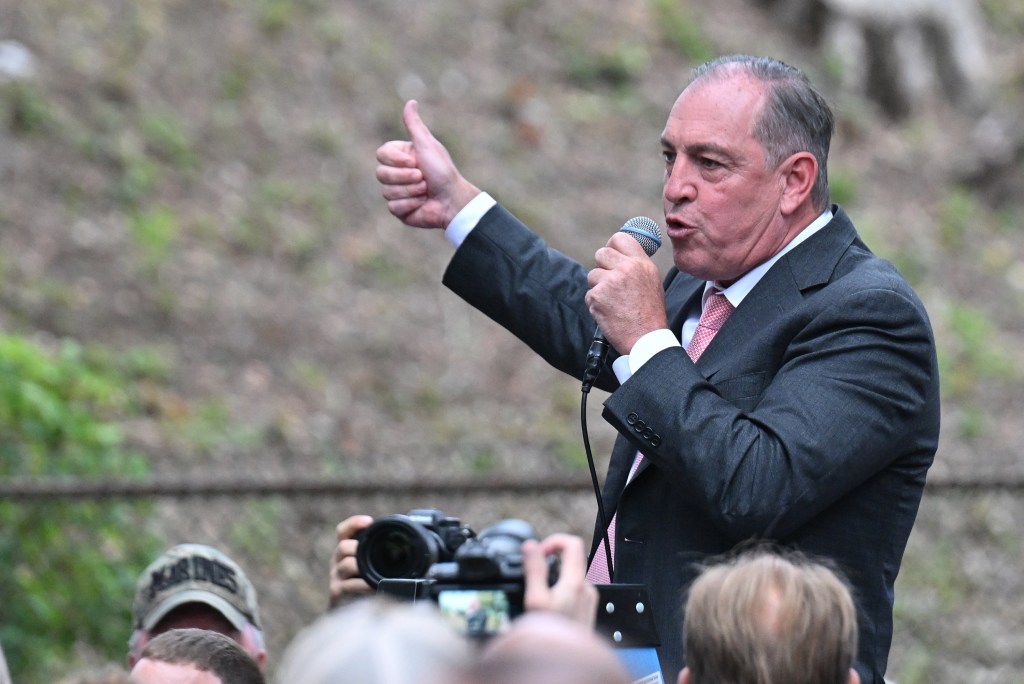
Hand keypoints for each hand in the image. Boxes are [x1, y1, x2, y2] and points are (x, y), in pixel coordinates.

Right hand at [328, 514, 373, 607]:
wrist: (351, 612)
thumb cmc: (364, 586)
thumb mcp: (370, 566)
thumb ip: (379, 555)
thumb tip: (409, 545)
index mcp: (346, 551)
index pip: (343, 531)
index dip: (354, 524)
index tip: (368, 521)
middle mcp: (337, 561)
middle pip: (343, 546)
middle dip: (359, 547)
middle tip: (375, 553)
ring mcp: (336, 577)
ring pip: (346, 565)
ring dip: (363, 567)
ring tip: (377, 573)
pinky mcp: (336, 593)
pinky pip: (348, 585)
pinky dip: (362, 585)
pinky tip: (372, 587)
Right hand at [375, 100, 481, 228]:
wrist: (452, 200)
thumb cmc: (442, 171)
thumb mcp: (427, 145)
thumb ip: (414, 125)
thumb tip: (411, 102)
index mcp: (401, 157)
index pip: (381, 154)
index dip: (396, 160)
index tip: (415, 162)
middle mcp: (397, 174)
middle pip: (381, 174)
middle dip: (405, 177)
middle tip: (423, 177)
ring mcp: (397, 192)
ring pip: (387, 191)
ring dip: (411, 191)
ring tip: (426, 191)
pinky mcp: (399, 210)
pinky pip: (393, 207)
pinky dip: (411, 204)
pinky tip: (422, 203)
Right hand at [522, 533, 598, 627]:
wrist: (565, 662)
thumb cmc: (551, 636)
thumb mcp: (535, 601)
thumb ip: (534, 570)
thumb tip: (531, 546)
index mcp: (575, 582)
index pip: (572, 543)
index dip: (553, 541)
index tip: (539, 551)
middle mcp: (587, 589)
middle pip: (571, 559)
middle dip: (551, 561)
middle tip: (534, 572)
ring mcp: (589, 600)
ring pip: (571, 576)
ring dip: (555, 578)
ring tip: (539, 592)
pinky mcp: (587, 610)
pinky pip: (574, 591)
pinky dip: (560, 591)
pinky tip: (548, 606)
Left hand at [585, 232, 666, 352]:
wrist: (646, 338)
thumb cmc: (650, 313)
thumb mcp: (652, 281)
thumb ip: (635, 266)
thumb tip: (618, 256)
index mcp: (641, 263)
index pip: (620, 238)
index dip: (612, 246)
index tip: (611, 255)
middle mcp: (626, 268)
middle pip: (601, 253)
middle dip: (601, 267)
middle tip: (609, 282)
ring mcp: (610, 282)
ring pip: (592, 275)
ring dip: (598, 287)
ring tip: (613, 302)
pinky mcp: (597, 296)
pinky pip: (589, 294)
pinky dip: (595, 304)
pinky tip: (609, 312)